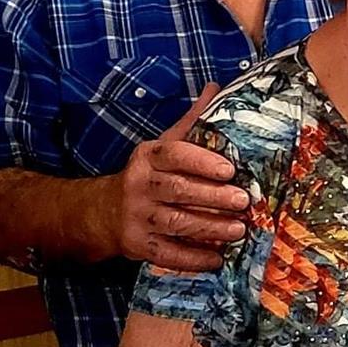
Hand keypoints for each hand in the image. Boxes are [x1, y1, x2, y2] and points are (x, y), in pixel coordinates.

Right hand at [110, 83, 249, 270]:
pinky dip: (193, 259)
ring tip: (238, 229)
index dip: (202, 161)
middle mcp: (139, 184)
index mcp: (148, 156)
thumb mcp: (163, 144)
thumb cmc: (147, 173)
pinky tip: (217, 258)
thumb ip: (191, 121)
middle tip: (243, 201)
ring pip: (176, 223)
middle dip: (212, 197)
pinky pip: (167, 254)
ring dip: (210, 228)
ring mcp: (137, 216)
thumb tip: (216, 87)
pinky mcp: (137, 245)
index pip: (174, 154)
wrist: (104, 211)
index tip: (229, 169)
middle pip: (177, 190)